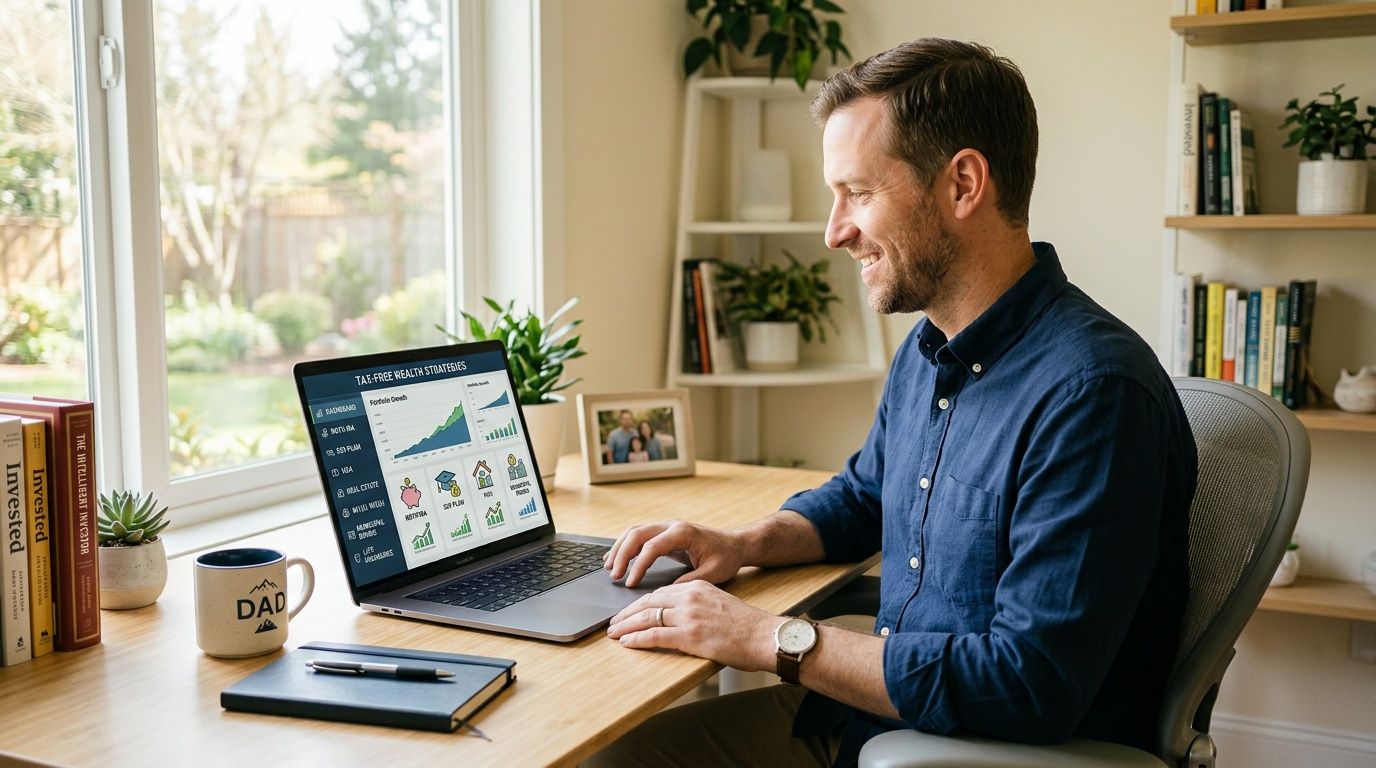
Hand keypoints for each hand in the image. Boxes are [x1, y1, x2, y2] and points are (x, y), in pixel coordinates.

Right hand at [603, 519, 745, 587]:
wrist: (735, 544)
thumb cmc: (725, 557)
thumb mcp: (713, 573)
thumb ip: (690, 581)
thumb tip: (666, 593)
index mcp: (683, 533)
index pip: (652, 546)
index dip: (639, 565)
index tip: (630, 582)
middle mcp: (672, 525)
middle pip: (638, 534)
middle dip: (622, 554)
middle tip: (613, 575)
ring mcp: (666, 527)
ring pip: (635, 531)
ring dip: (620, 548)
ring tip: (608, 567)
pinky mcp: (664, 533)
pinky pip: (639, 535)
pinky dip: (625, 546)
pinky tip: (615, 558)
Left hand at [607, 580, 777, 671]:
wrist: (765, 636)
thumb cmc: (747, 625)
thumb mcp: (719, 603)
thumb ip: (698, 605)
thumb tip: (678, 616)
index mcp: (697, 587)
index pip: (660, 593)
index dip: (640, 603)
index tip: (629, 611)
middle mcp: (690, 597)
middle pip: (649, 602)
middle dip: (627, 613)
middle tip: (613, 622)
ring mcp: (689, 616)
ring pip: (647, 618)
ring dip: (626, 626)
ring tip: (613, 633)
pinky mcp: (690, 636)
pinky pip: (655, 636)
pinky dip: (637, 639)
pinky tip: (627, 643)